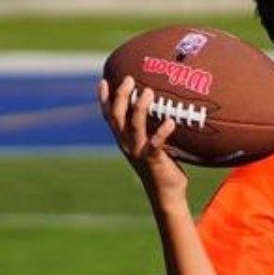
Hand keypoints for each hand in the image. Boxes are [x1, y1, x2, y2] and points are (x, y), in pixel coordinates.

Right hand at [98, 76, 189, 198]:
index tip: (103, 80)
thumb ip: (153, 129)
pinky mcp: (153, 160)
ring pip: (134, 126)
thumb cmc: (162, 167)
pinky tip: (170, 122)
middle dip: (121, 96)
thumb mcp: (152, 145)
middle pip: (117, 117)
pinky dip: (162, 132)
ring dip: (140, 108)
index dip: (104, 99)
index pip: (109, 117)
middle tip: (129, 79)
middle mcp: (127, 145)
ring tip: (148, 91)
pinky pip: (155, 144)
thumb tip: (166, 107)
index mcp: (123, 140)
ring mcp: (138, 152)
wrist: (166, 195)